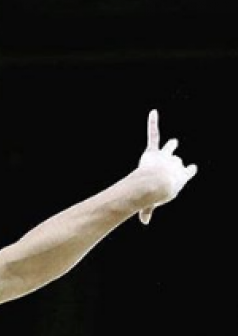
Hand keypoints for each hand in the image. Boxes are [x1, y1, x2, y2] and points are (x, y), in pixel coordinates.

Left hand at [136, 109, 197, 224]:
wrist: (156, 183)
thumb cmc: (157, 194)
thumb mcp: (153, 204)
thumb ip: (147, 210)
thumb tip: (144, 222)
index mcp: (181, 176)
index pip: (189, 171)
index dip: (189, 170)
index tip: (191, 169)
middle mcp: (175, 163)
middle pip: (177, 160)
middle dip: (175, 160)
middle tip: (173, 162)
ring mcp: (164, 156)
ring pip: (169, 147)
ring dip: (170, 146)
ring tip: (172, 143)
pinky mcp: (152, 150)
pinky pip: (153, 134)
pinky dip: (152, 123)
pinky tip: (153, 113)